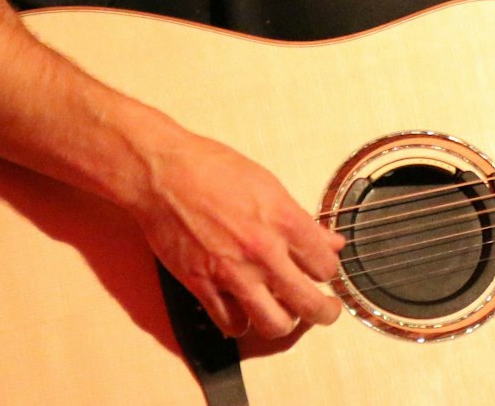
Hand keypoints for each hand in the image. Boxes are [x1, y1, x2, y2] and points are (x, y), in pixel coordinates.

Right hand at [128, 130, 345, 338]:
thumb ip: (302, 221)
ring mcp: (232, 272)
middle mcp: (263, 251)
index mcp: (284, 221)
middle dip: (324, 312)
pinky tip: (244, 309)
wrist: (164, 174)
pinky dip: (241, 322)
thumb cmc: (212, 170)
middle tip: (325, 310)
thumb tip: (330, 242)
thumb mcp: (270, 186)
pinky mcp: (202, 284)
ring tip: (285, 313)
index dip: (328, 271)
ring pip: (275, 324)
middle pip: (310, 304)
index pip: (327, 267)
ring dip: (284, 323)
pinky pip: (232, 323)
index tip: (322, 270)